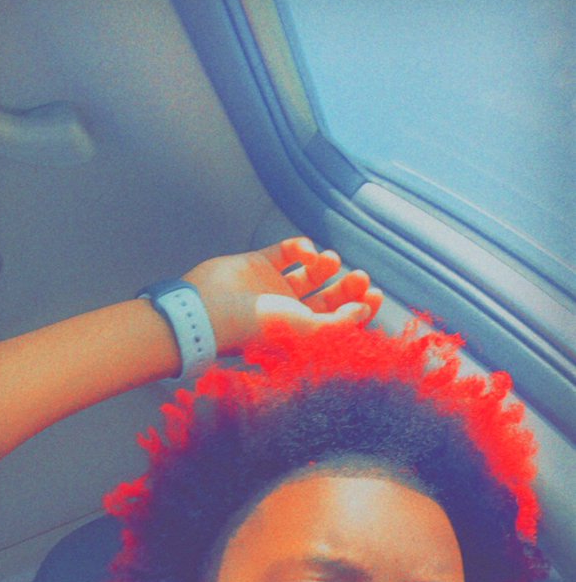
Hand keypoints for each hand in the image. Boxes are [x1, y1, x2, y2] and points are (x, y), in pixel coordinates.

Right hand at [185, 237, 382, 354]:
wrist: (207, 310)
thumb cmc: (255, 329)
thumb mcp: (305, 332)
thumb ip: (340, 324)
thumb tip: (365, 310)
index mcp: (300, 335)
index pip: (337, 322)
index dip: (359, 309)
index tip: (375, 295)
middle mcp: (288, 313)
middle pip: (329, 298)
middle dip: (348, 287)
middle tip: (360, 277)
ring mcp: (272, 288)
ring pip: (310, 273)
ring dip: (326, 264)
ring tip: (329, 262)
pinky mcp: (256, 264)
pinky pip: (286, 251)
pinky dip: (301, 247)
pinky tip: (306, 252)